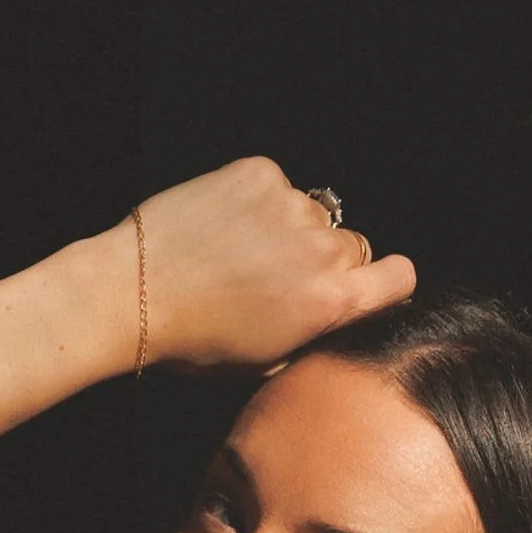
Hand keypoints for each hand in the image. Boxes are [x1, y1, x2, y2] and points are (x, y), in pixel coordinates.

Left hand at [127, 156, 414, 371]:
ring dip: (287, 229)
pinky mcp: (260, 174)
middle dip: (324, 260)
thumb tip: (336, 309)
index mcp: (330, 302)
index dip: (383, 281)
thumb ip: (315, 329)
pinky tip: (221, 227)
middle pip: (353, 245)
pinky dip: (256, 203)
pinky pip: (277, 187)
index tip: (363, 283)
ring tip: (237, 253)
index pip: (400, 276)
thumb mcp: (266, 358)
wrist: (131, 293)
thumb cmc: (192, 338)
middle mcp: (320, 250)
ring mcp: (291, 206)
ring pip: (313, 215)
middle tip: (274, 277)